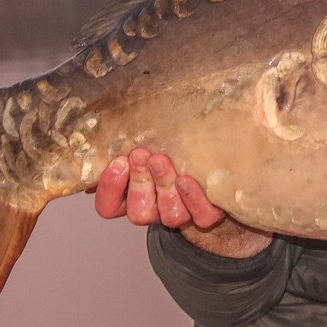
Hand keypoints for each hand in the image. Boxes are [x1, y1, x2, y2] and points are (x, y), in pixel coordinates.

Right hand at [93, 148, 271, 257]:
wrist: (217, 163)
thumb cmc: (174, 145)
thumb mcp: (148, 138)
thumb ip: (132, 135)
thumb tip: (115, 111)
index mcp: (133, 197)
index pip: (110, 206)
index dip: (110, 188)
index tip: (118, 161)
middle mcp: (156, 210)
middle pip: (139, 211)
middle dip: (139, 181)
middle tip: (140, 154)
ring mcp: (182, 214)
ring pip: (169, 215)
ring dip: (163, 186)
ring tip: (161, 160)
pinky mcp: (207, 214)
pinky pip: (201, 216)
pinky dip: (193, 198)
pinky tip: (186, 178)